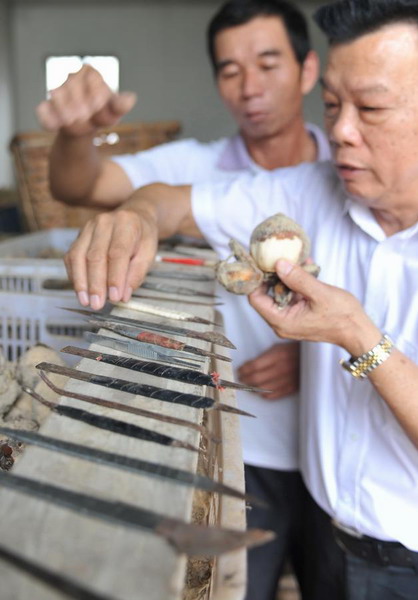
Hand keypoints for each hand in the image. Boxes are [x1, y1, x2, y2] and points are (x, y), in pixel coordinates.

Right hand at [36, 65, 136, 135]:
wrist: (85, 126)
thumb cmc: (102, 113)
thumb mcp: (114, 111)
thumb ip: (120, 105)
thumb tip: (131, 99)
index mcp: (90, 74)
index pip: (92, 77)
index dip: (94, 92)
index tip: (98, 107)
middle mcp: (72, 78)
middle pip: (73, 85)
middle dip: (79, 102)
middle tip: (85, 116)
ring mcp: (57, 91)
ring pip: (57, 95)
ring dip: (64, 109)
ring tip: (71, 121)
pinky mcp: (47, 107)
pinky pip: (43, 110)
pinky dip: (48, 118)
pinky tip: (56, 126)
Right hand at [64, 207, 157, 309]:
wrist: (134, 215)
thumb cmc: (142, 236)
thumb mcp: (149, 253)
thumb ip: (137, 273)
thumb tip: (123, 295)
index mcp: (126, 223)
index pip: (117, 252)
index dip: (115, 277)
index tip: (114, 297)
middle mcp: (104, 222)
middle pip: (95, 255)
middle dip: (95, 284)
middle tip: (98, 304)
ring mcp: (88, 228)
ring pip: (78, 256)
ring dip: (81, 282)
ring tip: (86, 301)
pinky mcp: (79, 236)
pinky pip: (72, 257)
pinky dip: (75, 276)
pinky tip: (80, 290)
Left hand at [238, 342, 299, 399]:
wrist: (315, 358)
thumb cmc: (294, 350)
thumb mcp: (279, 348)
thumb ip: (265, 357)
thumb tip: (249, 366)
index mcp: (278, 355)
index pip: (254, 365)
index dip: (244, 369)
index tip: (240, 370)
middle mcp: (282, 368)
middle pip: (257, 378)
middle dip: (245, 379)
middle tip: (241, 378)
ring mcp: (287, 380)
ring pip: (263, 388)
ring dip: (253, 387)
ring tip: (249, 385)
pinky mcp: (292, 388)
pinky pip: (273, 395)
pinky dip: (264, 394)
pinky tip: (260, 391)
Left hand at [249, 260, 379, 355]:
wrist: (358, 331)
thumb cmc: (342, 316)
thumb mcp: (320, 293)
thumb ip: (298, 279)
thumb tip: (278, 263)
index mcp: (282, 321)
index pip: (255, 298)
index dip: (255, 279)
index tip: (259, 262)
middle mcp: (281, 323)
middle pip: (265, 295)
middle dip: (272, 275)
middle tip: (277, 255)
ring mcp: (290, 319)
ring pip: (279, 293)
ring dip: (286, 276)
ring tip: (296, 259)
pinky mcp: (298, 315)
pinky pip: (291, 295)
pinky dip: (296, 282)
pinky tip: (306, 267)